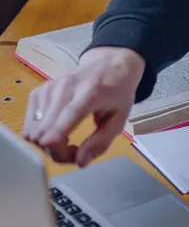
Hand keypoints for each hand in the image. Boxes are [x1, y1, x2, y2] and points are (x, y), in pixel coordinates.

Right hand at [23, 47, 145, 166]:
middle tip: (74, 150)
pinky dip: (40, 133)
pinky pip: (30, 124)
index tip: (51, 146)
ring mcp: (50, 89)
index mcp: (91, 93)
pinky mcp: (39, 91)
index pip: (68, 115)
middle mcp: (66, 88)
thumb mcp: (120, 117)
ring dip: (47, 143)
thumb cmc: (117, 92)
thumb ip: (101, 141)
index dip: (56, 135)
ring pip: (34, 130)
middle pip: (46, 130)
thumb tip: (80, 161)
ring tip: (67, 139)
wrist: (109, 65)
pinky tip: (57, 129)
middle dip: (57, 150)